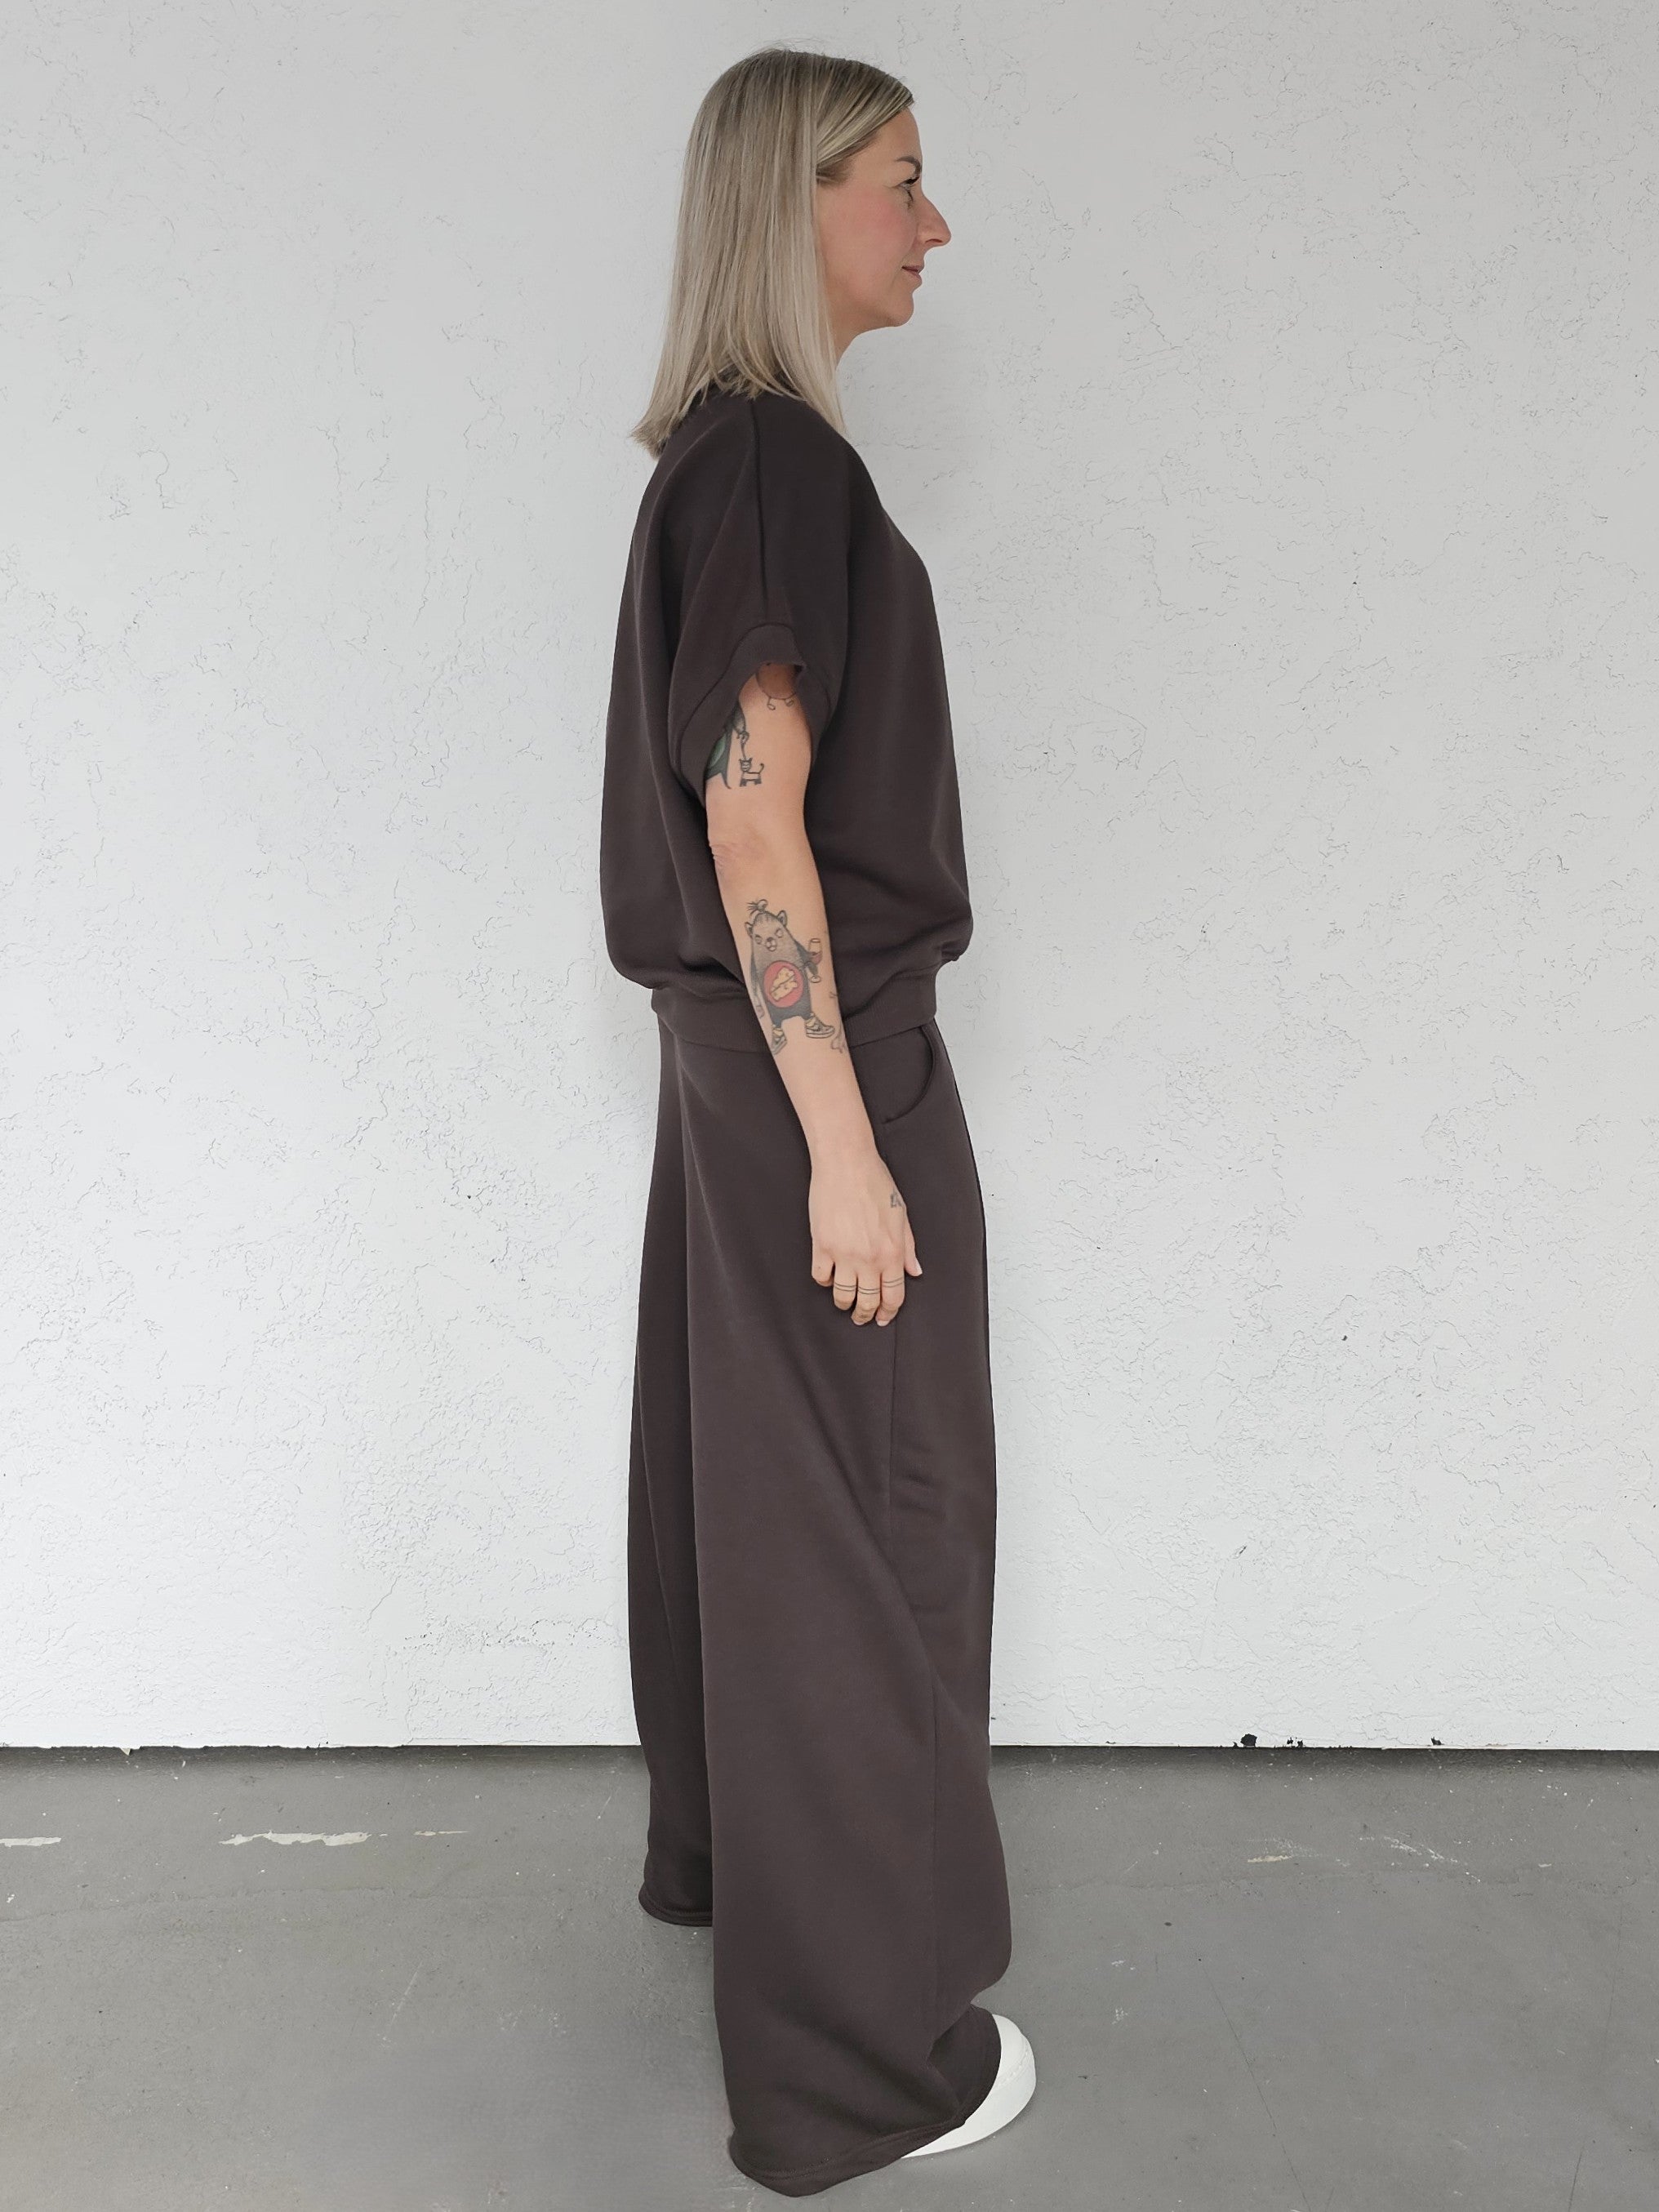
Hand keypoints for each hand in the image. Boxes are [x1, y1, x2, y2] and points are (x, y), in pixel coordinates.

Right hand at [807, 1142, 922, 1324]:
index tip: (884, 1317)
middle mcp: (869, 1258)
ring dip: (844, 1304)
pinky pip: (821, 1276)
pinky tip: (829, 1276)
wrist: (846, 1164)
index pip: (893, 1295)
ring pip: (843, 1296)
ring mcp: (844, 1254)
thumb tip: (914, 1271)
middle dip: (866, 1315)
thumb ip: (909, 1247)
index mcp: (892, 1252)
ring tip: (845, 1303)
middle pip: (868, 1301)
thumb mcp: (901, 1215)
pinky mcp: (822, 1246)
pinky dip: (825, 1280)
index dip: (889, 1312)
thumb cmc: (875, 1182)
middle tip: (862, 1317)